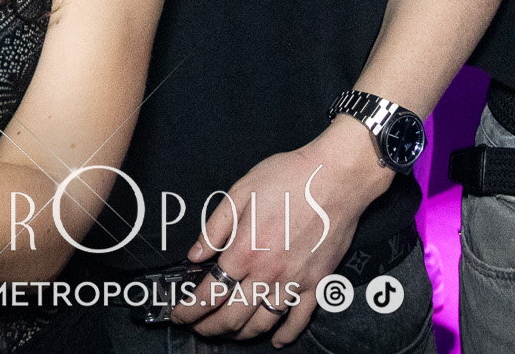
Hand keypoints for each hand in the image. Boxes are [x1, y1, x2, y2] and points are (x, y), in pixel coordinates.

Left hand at [174, 115, 391, 345]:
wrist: (335, 177)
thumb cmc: (289, 177)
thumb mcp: (240, 192)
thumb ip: (215, 228)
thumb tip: (194, 255)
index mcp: (244, 250)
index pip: (208, 293)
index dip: (189, 310)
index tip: (179, 314)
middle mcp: (267, 272)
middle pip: (231, 317)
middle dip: (208, 328)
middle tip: (197, 327)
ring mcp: (294, 281)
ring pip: (262, 324)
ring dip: (240, 335)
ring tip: (227, 332)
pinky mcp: (317, 283)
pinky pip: (300, 319)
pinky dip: (286, 334)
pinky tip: (276, 339)